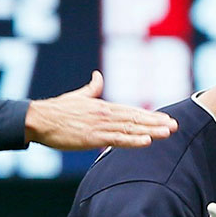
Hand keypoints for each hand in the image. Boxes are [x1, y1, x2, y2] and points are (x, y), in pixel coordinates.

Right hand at [24, 71, 177, 149]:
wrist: (39, 119)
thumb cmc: (56, 110)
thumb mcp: (77, 96)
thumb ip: (91, 88)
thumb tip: (98, 75)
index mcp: (103, 106)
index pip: (132, 111)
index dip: (150, 115)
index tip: (166, 118)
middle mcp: (105, 114)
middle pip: (136, 119)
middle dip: (157, 122)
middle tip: (175, 126)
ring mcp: (100, 126)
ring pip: (131, 128)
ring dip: (151, 131)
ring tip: (168, 133)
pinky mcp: (92, 138)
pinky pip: (117, 140)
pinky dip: (133, 140)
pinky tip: (147, 141)